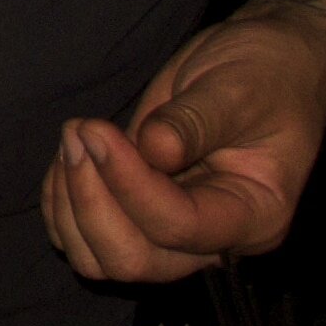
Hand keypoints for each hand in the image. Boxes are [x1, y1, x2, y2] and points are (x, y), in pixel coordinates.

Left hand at [41, 12, 325, 282]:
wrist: (264, 65)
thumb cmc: (265, 73)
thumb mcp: (239, 87)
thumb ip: (197, 121)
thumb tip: (151, 148)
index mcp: (253, 215)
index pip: (178, 226)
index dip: (129, 185)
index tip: (97, 130)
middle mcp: (211, 240)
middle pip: (133, 260)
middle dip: (91, 202)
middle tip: (80, 131)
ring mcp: (172, 234)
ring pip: (101, 259)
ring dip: (70, 205)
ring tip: (74, 137)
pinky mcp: (140, 217)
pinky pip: (85, 239)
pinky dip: (61, 205)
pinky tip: (69, 155)